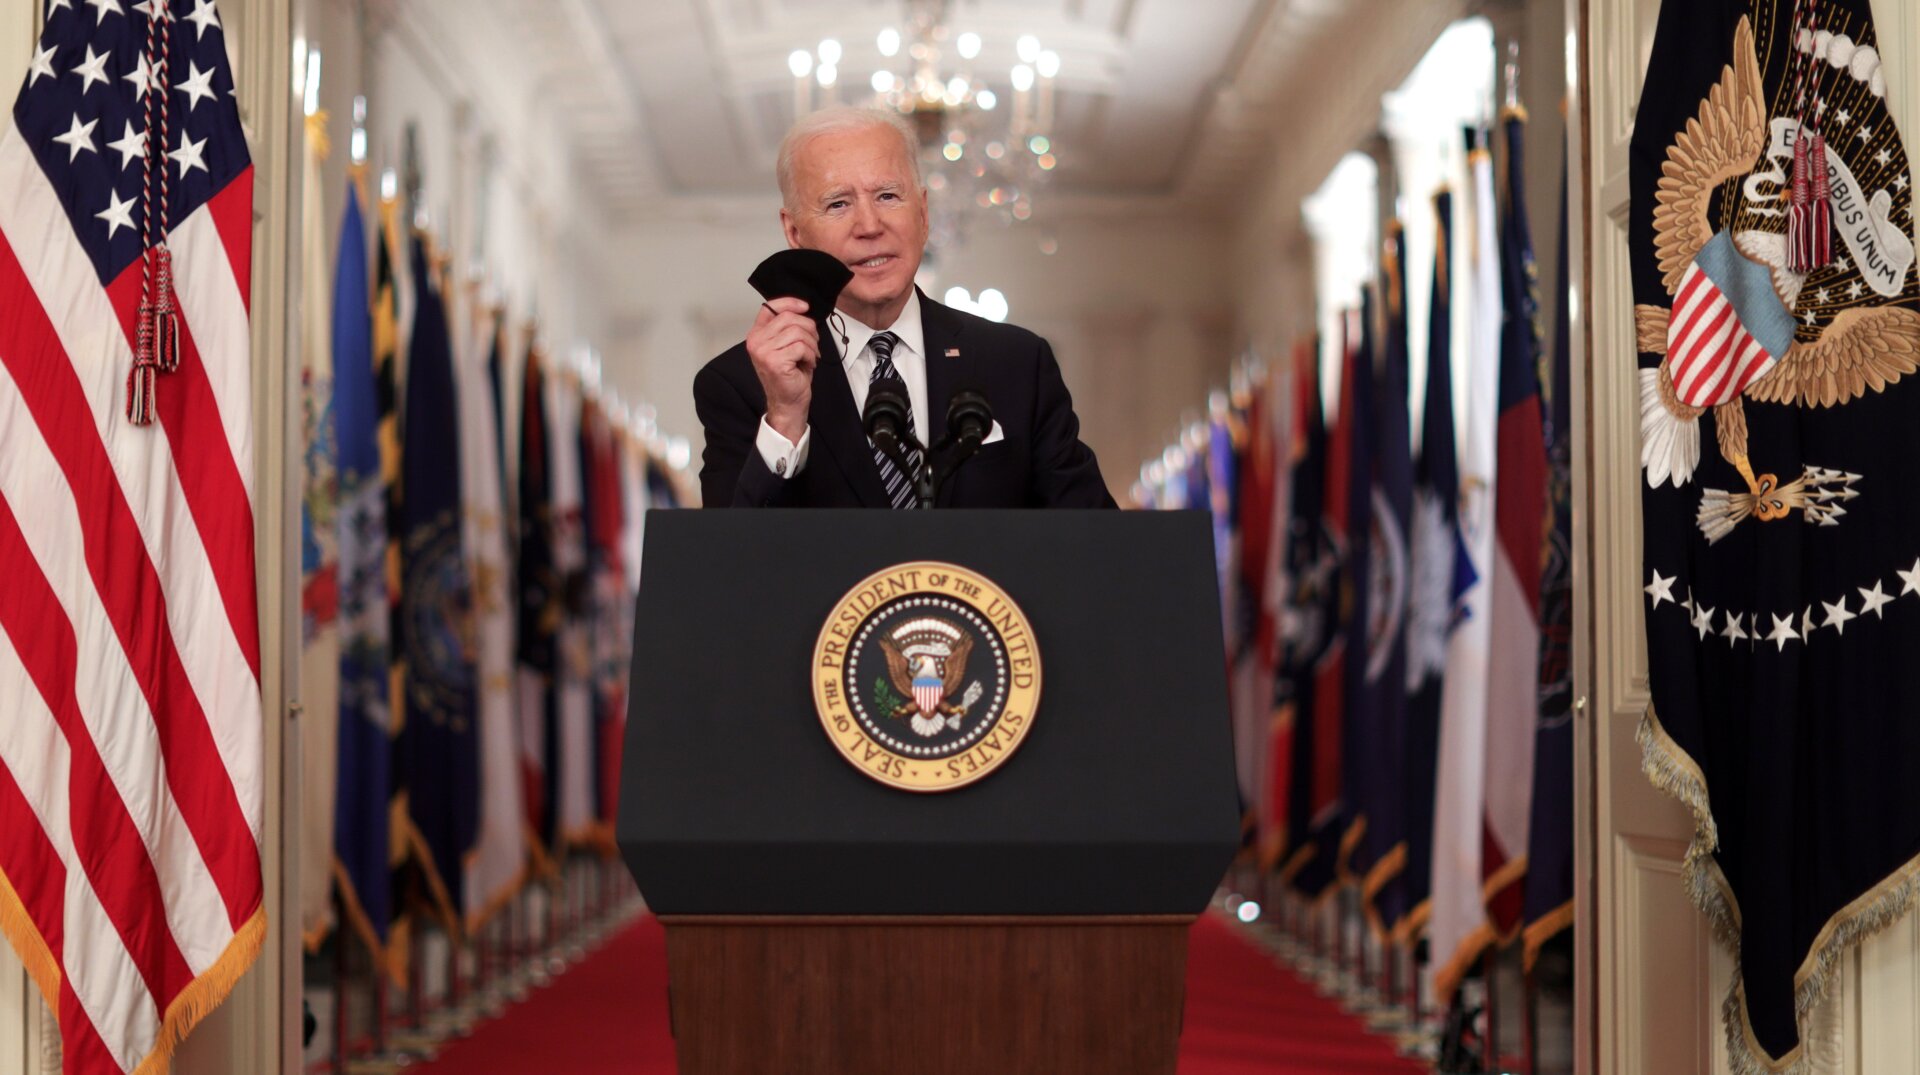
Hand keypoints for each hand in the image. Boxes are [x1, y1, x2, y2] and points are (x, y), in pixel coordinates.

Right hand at [747, 298, 817, 441]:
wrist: (788, 402)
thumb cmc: (789, 375)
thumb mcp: (786, 346)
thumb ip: (787, 327)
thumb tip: (802, 310)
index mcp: (756, 334)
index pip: (769, 307)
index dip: (790, 303)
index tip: (805, 307)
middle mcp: (756, 341)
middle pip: (789, 318)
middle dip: (809, 329)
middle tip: (813, 344)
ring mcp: (763, 351)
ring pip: (798, 332)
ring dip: (811, 344)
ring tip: (809, 356)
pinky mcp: (774, 361)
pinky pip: (801, 346)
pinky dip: (810, 355)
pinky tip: (807, 364)